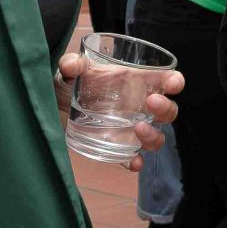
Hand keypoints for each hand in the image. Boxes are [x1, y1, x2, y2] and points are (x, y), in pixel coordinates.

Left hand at [56, 54, 182, 171]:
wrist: (51, 108)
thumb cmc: (68, 84)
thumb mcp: (69, 69)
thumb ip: (72, 64)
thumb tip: (73, 66)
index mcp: (134, 83)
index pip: (165, 81)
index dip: (174, 82)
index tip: (173, 84)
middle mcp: (137, 108)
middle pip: (167, 112)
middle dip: (165, 108)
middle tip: (151, 102)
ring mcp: (129, 130)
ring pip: (155, 137)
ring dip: (153, 135)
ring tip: (138, 129)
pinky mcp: (115, 148)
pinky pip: (132, 157)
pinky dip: (136, 161)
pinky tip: (133, 162)